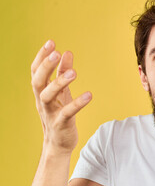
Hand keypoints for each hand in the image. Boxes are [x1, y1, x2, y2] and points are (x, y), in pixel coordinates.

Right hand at [31, 40, 91, 154]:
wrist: (58, 143)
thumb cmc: (59, 113)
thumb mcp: (62, 92)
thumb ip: (63, 72)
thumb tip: (67, 52)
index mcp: (41, 91)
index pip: (36, 71)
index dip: (41, 57)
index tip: (51, 42)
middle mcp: (42, 100)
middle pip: (37, 81)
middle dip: (45, 66)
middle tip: (56, 53)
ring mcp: (50, 112)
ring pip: (48, 96)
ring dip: (59, 82)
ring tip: (74, 72)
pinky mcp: (61, 123)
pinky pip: (68, 112)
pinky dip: (77, 103)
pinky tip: (89, 95)